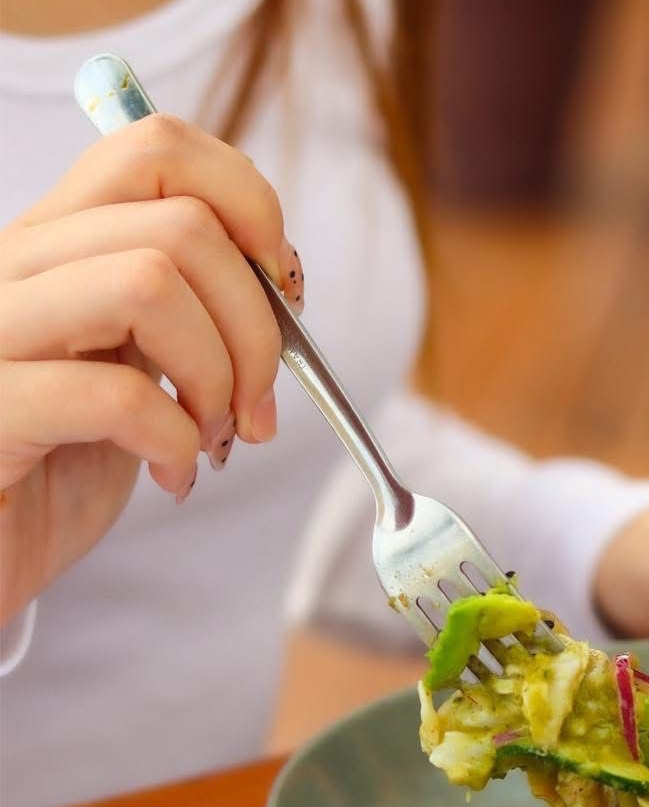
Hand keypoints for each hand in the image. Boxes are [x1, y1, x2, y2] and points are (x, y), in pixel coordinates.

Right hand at [0, 115, 303, 624]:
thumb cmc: (63, 466)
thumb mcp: (136, 367)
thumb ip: (184, 309)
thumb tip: (279, 277)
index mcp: (58, 247)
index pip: (157, 150)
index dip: (248, 206)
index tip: (284, 290)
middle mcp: (13, 266)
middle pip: (181, 224)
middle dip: (257, 325)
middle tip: (256, 405)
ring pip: (148, 283)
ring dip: (218, 376)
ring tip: (213, 437)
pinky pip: (116, 394)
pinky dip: (176, 441)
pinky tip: (172, 474)